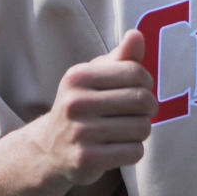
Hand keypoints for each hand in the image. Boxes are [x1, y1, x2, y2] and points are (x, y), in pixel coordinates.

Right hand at [26, 31, 156, 187]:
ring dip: (140, 131)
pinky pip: (134, 152)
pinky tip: (116, 149)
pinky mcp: (86, 160)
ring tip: (123, 132)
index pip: (136, 72)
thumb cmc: (82, 107)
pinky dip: (132, 152)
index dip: (146, 82)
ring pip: (142, 128)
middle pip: (143, 100)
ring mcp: (79, 133)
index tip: (138, 90)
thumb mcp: (95, 78)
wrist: (48, 150)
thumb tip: (136, 35)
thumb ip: (120, 58)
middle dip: (147, 109)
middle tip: (136, 114)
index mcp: (78, 77)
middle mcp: (75, 103)